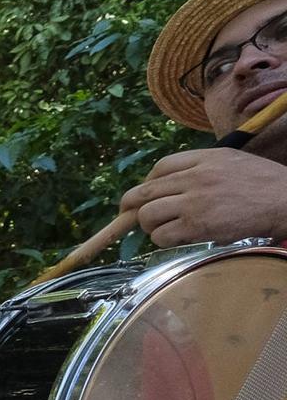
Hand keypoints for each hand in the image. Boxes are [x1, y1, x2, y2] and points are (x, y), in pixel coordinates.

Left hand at [119, 148, 286, 246]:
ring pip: (147, 214)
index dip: (148, 182)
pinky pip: (161, 236)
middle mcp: (195, 177)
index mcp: (205, 158)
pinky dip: (162, 240)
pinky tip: (175, 239)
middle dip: (131, 206)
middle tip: (129, 215)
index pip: (161, 167)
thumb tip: (171, 183)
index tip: (146, 194)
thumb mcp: (232, 161)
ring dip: (148, 225)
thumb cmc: (263, 184)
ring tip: (161, 228)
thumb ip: (201, 167)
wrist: (286, 201)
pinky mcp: (197, 226)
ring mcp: (194, 202)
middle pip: (145, 192)